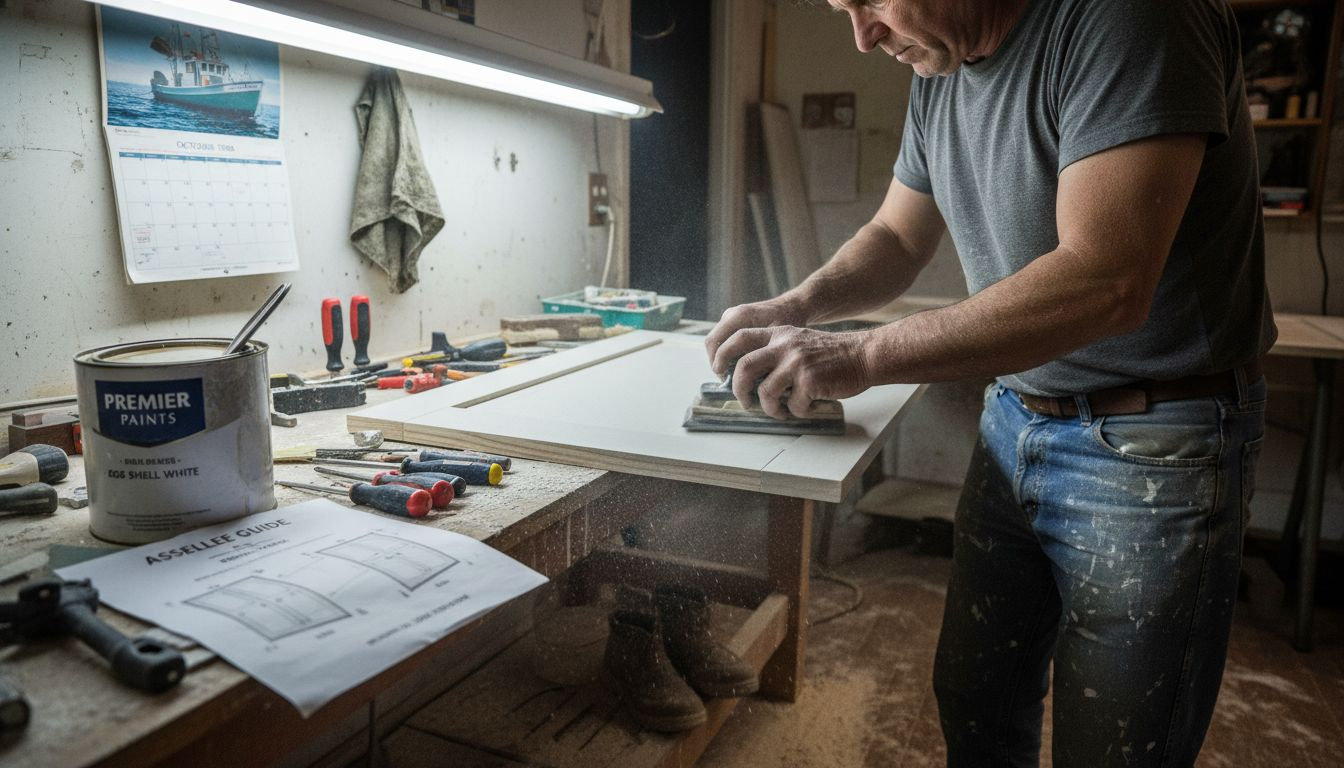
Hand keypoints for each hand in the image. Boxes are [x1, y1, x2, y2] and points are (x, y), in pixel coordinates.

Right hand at [704, 297, 808, 376]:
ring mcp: (730, 317)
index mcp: (739, 316)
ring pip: (716, 343)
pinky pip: (723, 340)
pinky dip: (727, 354)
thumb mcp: (777, 339)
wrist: (792, 307)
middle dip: (718, 364)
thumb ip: (761, 354)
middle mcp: (731, 315)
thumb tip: (747, 378)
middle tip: (728, 381)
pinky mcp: (733, 322)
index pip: (716, 343)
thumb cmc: (787, 321)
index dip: (718, 364)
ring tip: (733, 376)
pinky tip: (738, 366)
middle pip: (712, 344)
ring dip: (722, 360)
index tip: (727, 380)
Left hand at [716, 326, 873, 419]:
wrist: (863, 355)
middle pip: (744, 367)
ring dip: (769, 408)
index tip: (723, 374)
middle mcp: (784, 344)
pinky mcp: (810, 380)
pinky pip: (793, 405)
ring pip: (765, 391)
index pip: (739, 337)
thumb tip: (747, 376)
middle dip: (739, 390)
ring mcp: (796, 362)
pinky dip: (798, 411)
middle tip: (745, 402)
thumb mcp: (798, 341)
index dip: (723, 356)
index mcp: (778, 334)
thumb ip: (775, 351)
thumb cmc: (831, 355)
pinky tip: (807, 407)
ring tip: (780, 412)